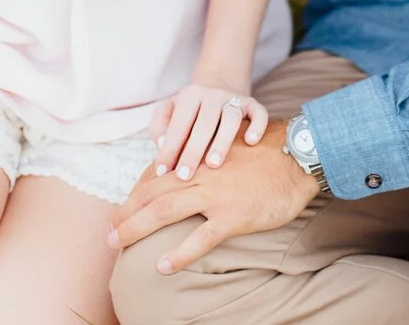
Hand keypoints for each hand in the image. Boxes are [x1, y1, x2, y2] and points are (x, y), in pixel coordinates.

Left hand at [110, 119, 319, 272]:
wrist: (298, 155)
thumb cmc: (267, 150)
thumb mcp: (230, 143)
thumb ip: (208, 153)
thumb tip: (193, 165)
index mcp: (200, 156)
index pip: (157, 173)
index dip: (136, 191)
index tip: (123, 208)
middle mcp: (201, 172)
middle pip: (153, 192)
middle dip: (127, 211)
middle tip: (109, 230)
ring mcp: (216, 193)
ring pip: (166, 211)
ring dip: (137, 227)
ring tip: (118, 243)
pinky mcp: (234, 215)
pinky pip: (201, 237)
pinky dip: (180, 253)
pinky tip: (162, 266)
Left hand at [149, 76, 267, 179]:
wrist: (219, 83)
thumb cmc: (190, 109)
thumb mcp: (169, 109)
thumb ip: (160, 126)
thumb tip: (162, 144)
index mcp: (190, 95)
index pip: (179, 123)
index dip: (170, 147)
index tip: (162, 171)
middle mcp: (213, 95)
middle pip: (204, 122)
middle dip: (193, 150)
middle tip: (184, 176)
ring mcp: (234, 98)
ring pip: (231, 118)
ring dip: (222, 141)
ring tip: (213, 164)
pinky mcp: (252, 104)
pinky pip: (258, 112)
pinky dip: (257, 126)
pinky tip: (251, 142)